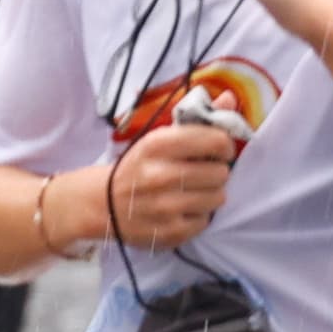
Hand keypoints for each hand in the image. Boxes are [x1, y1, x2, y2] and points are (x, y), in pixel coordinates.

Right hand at [99, 122, 237, 249]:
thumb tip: (230, 99)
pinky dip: (198, 216)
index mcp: (158, 144)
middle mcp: (160, 175)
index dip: (225, 145)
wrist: (102, 204)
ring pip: (218, 197)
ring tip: (192, 192)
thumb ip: (196, 119)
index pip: (216, 140)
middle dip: (216, 172)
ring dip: (210, 194)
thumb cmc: (138, 166)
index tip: (218, 150)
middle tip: (202, 173)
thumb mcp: (159, 138)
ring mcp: (165, 207)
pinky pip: (205, 221)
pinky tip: (182, 210)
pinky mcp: (169, 232)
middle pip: (221, 172)